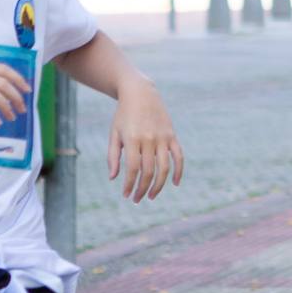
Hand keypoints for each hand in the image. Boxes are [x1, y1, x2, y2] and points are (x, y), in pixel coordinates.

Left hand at [107, 79, 184, 202]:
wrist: (140, 93)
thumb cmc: (123, 115)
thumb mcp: (114, 133)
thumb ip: (112, 156)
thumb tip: (114, 178)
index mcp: (132, 139)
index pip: (132, 169)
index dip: (130, 184)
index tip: (126, 195)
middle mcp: (149, 139)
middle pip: (148, 171)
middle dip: (142, 189)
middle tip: (137, 199)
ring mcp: (162, 137)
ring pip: (164, 168)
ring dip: (159, 186)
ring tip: (151, 196)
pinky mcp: (172, 136)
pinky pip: (179, 156)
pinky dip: (179, 171)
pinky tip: (175, 183)